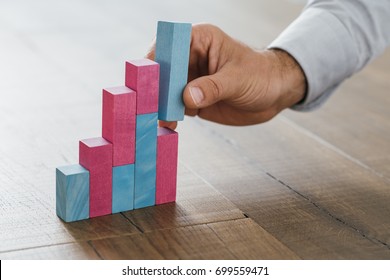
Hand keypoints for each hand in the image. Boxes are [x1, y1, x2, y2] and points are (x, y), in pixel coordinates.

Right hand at [147, 24, 305, 127]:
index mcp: (199, 41)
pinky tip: (168, 125)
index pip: (170, 45)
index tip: (149, 78)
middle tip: (150, 106)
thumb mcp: (238, 79)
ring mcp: (190, 80)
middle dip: (155, 88)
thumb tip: (187, 97)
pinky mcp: (192, 99)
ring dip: (160, 106)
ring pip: (166, 92)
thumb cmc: (261, 75)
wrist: (274, 94)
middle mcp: (190, 59)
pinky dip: (170, 116)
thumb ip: (213, 87)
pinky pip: (175, 108)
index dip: (156, 60)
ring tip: (158, 120)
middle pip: (162, 71)